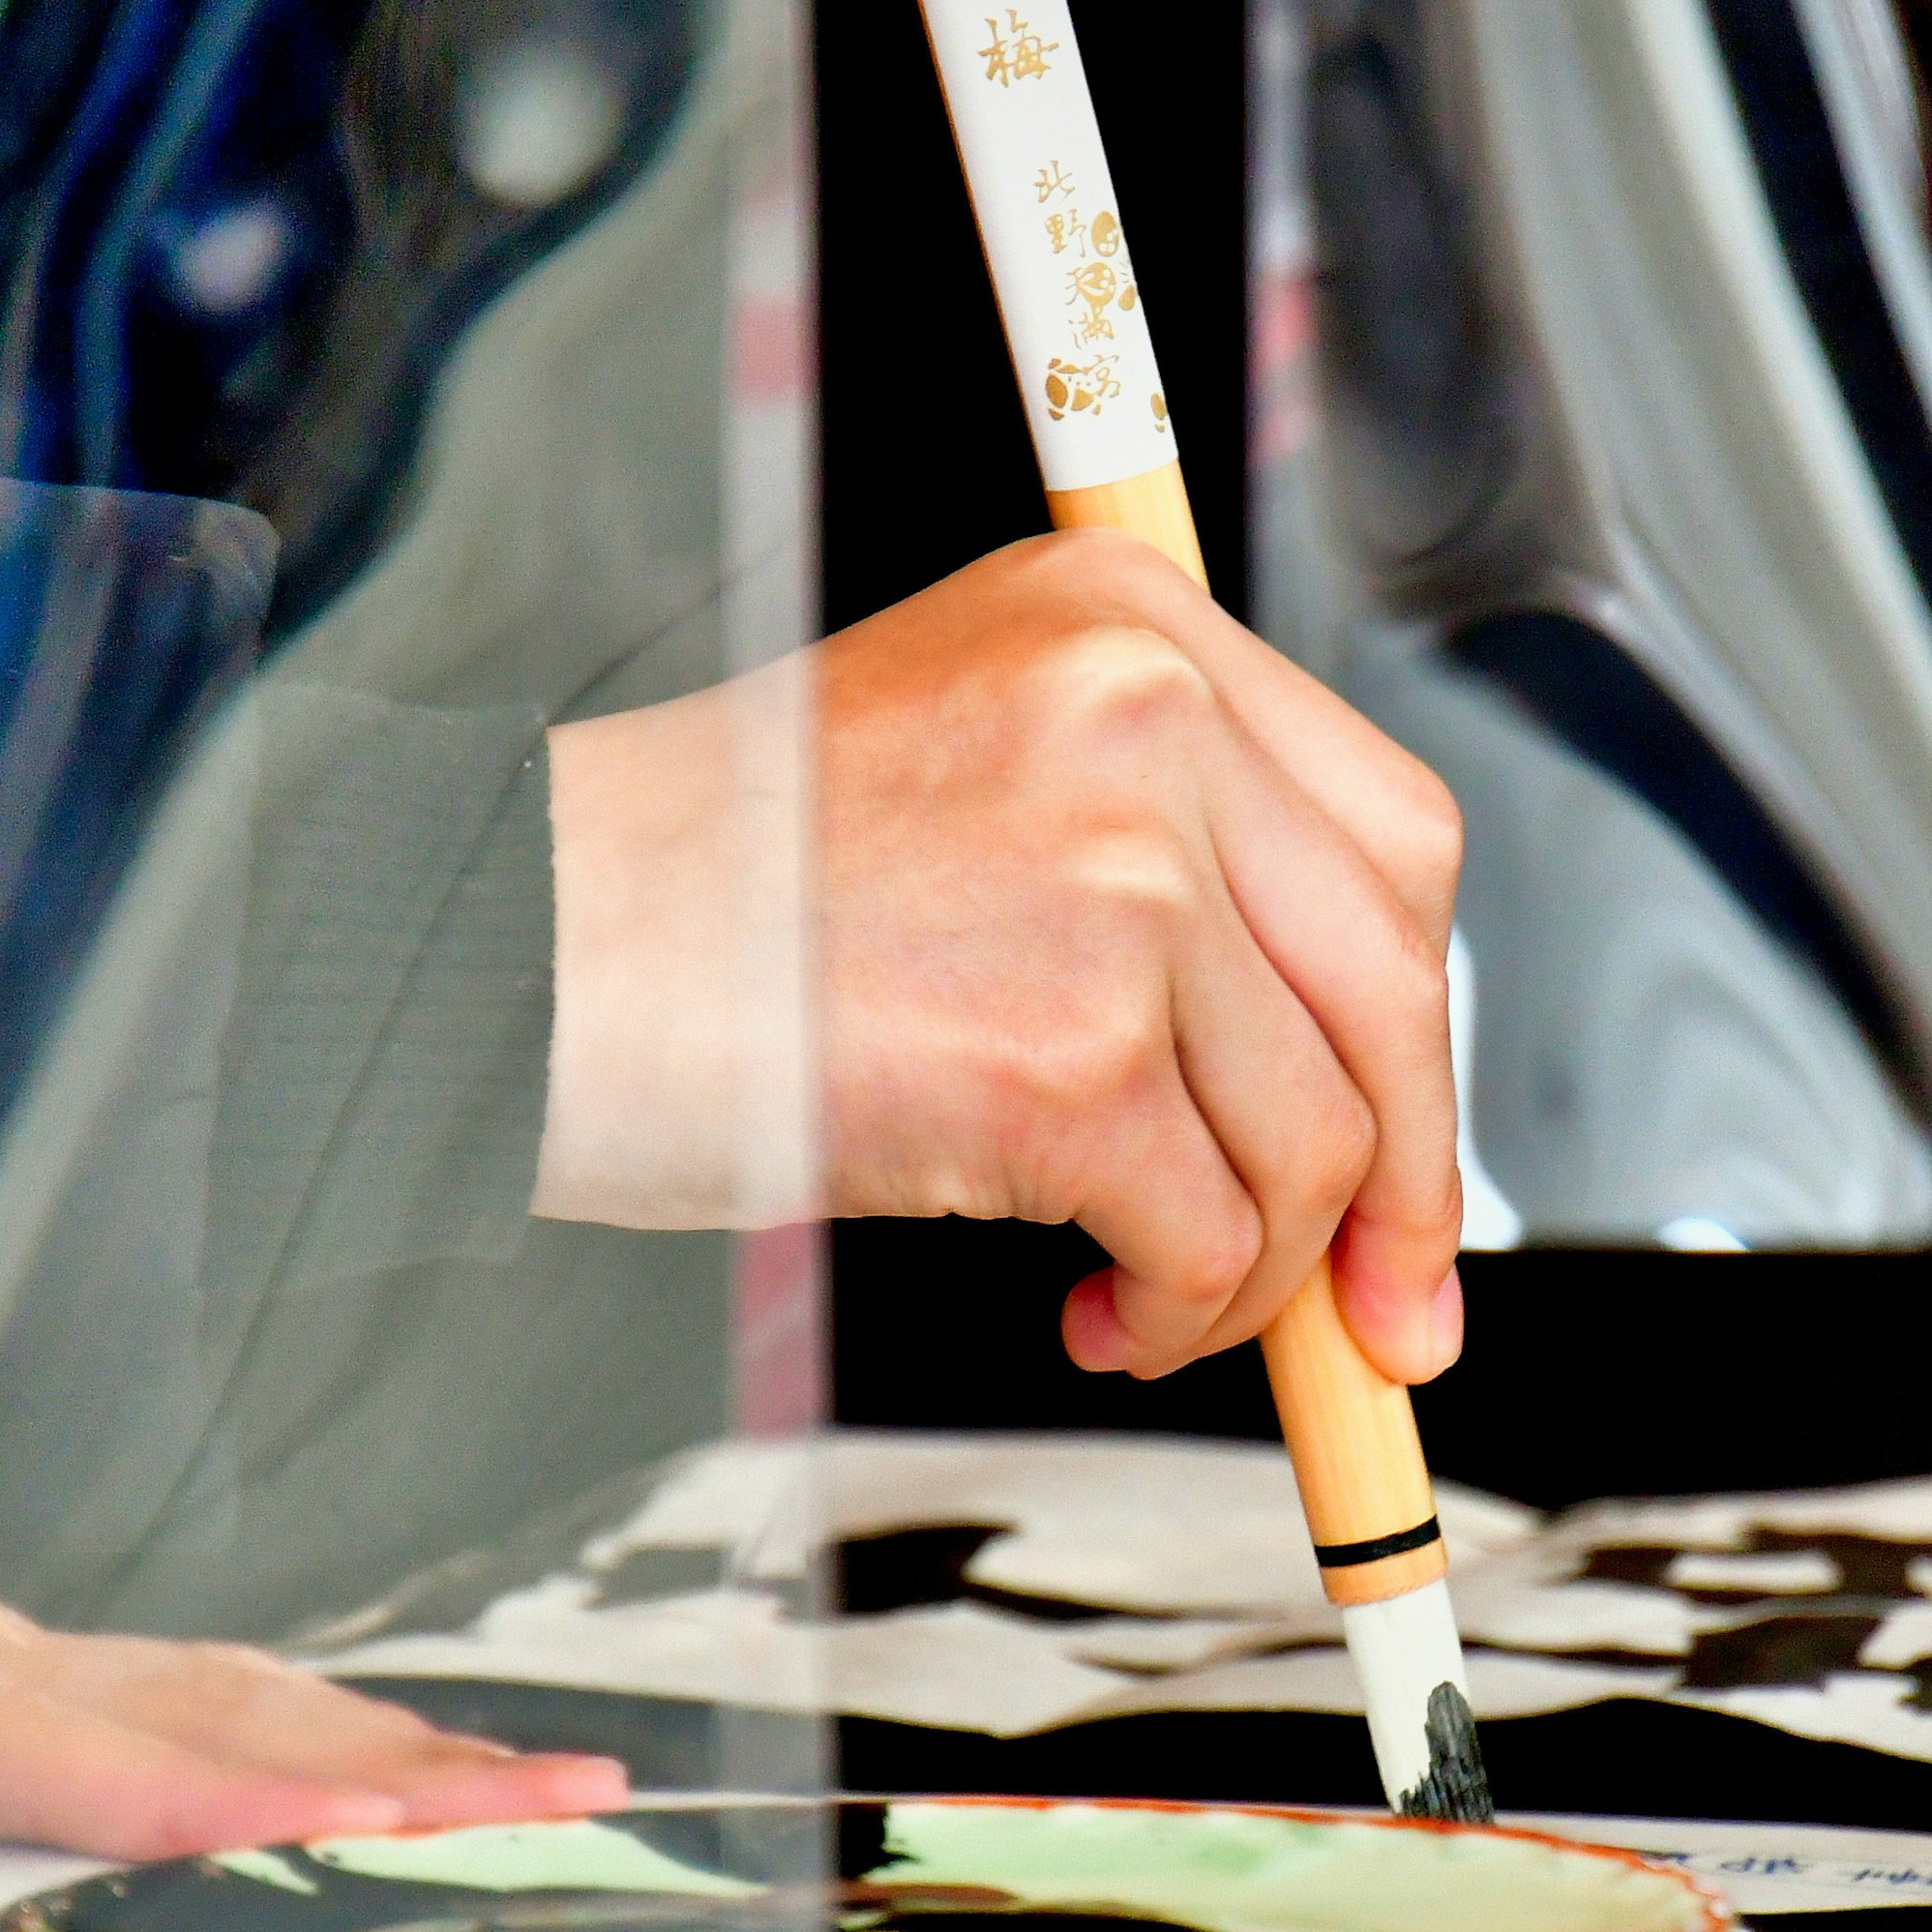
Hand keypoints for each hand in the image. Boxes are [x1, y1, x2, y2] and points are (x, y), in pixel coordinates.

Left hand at [0, 1557, 623, 1894]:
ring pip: (241, 1698)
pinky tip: (405, 1758)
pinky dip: (322, 1730)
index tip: (378, 1829)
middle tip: (577, 1801)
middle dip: (411, 1769)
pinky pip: (205, 1695)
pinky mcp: (25, 1660)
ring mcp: (15, 1642)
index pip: (83, 1754)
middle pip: (222, 1719)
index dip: (237, 1800)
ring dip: (401, 1749)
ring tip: (551, 1783)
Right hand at [541, 529, 1467, 1383]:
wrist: (515, 950)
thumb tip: (1353, 1096)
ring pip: (1317, 1135)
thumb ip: (1171, 869)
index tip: (1408, 1147)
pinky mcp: (1069, 1049)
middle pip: (1395, 980)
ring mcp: (1122, 878)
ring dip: (1256, 1265)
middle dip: (1407, 1179)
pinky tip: (1098, 1313)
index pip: (1390, 839)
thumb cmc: (709, 887)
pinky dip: (1179, 1312)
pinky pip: (1217, 1236)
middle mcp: (1149, 715)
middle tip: (1381, 1313)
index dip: (1415, 1019)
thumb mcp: (972, 773)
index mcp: (1131, 617)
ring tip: (1143, 1294)